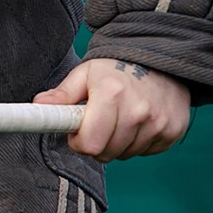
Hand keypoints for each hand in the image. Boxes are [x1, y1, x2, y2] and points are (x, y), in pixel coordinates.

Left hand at [33, 57, 191, 159]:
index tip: (80, 131)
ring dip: (118, 143)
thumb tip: (38, 105)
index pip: (90, 145)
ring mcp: (159, 122)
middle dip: (97, 143)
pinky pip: (146, 152)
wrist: (163, 58)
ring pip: (125, 154)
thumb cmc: (116, 69)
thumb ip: (62, 94)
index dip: (79, 142)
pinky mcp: (174, 131)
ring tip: (122, 118)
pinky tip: (140, 122)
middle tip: (101, 123)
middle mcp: (139, 110)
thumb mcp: (86, 74)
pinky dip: (139, 142)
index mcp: (112, 94)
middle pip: (106, 154)